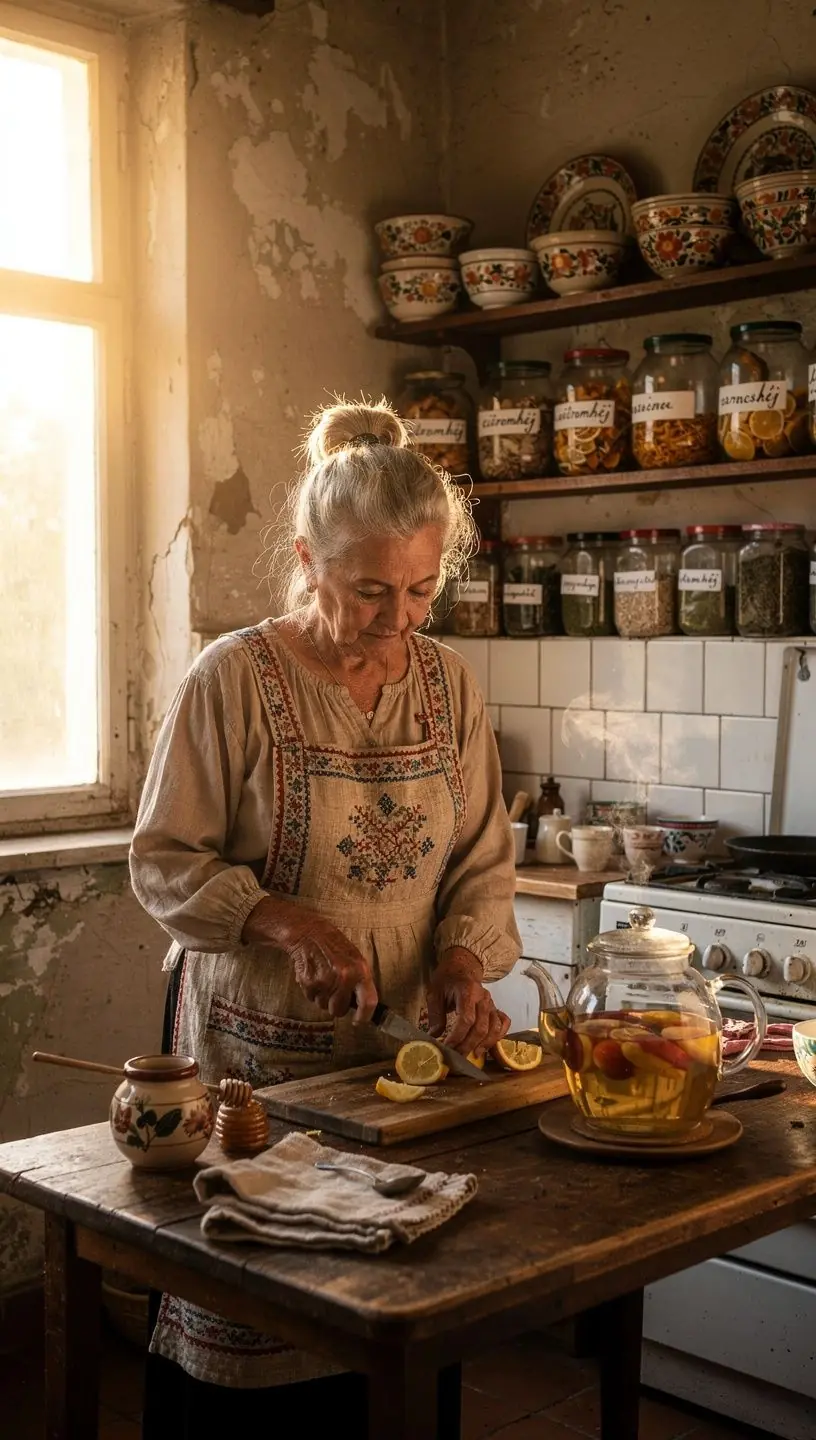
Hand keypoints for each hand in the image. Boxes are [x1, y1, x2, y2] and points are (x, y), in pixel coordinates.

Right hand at [242, 896, 377, 1020]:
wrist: (308, 933)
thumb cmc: (334, 945)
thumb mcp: (355, 958)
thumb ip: (360, 981)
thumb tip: (362, 1005)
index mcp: (360, 970)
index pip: (368, 1002)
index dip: (364, 1016)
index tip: (360, 1021)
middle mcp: (344, 978)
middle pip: (339, 1010)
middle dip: (336, 1005)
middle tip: (334, 991)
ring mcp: (325, 982)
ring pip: (324, 1006)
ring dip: (323, 998)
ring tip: (323, 978)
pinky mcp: (309, 983)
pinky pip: (311, 999)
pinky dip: (312, 992)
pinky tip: (314, 976)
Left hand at [427, 947, 509, 1056]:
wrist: (462, 967)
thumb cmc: (447, 980)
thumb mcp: (434, 993)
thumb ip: (435, 1015)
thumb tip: (434, 1037)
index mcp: (467, 991)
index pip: (466, 1019)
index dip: (457, 1036)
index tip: (447, 1047)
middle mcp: (483, 998)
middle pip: (480, 1027)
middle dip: (468, 1045)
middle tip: (456, 1056)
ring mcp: (492, 1003)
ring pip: (494, 1028)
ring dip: (484, 1045)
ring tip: (472, 1055)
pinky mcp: (496, 1008)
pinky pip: (503, 1023)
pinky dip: (498, 1036)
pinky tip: (487, 1045)